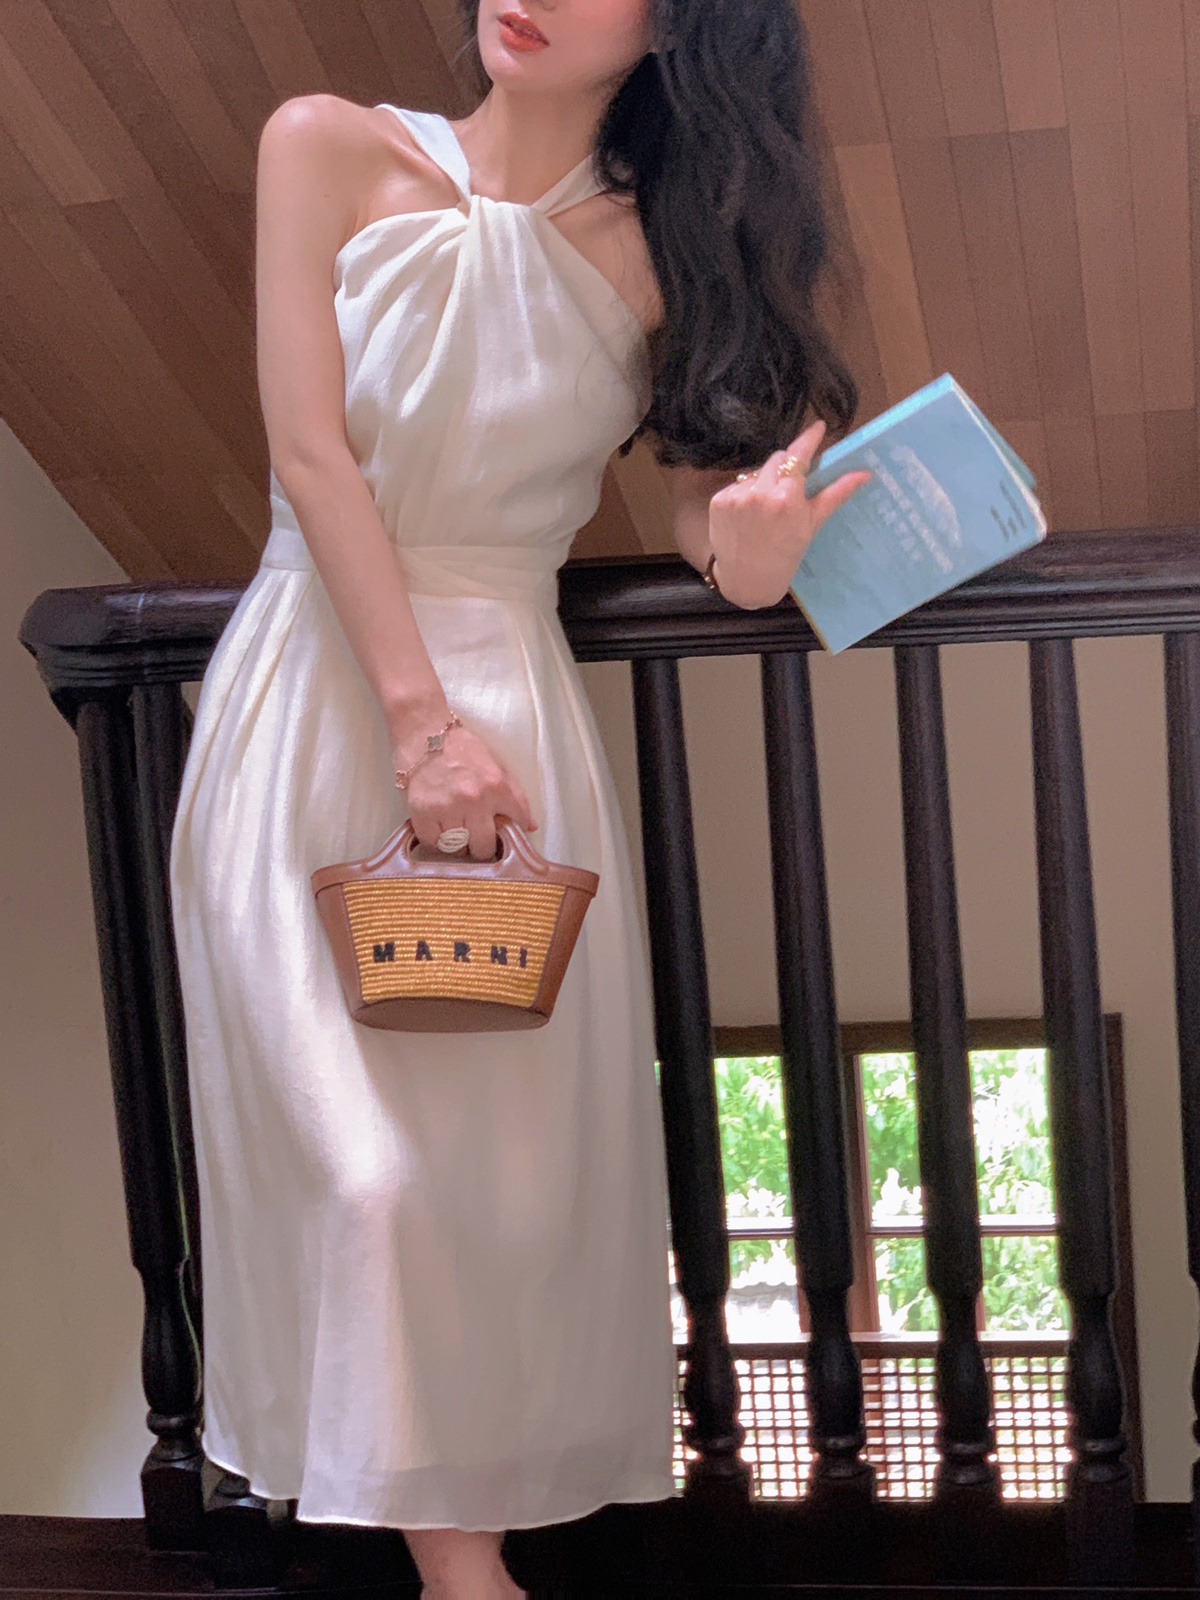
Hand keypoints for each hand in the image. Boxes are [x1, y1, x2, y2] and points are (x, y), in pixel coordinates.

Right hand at [393, 720, 537, 860]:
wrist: (424, 731)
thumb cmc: (463, 748)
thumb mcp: (498, 766)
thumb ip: (516, 797)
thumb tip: (530, 826)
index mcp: (497, 786)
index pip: (514, 824)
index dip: (508, 834)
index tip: (501, 836)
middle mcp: (473, 800)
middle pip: (483, 847)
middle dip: (481, 848)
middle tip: (476, 841)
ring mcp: (446, 807)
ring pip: (456, 848)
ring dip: (457, 844)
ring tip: (455, 831)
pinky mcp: (421, 812)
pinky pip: (432, 842)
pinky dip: (435, 840)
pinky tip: (438, 828)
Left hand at [707, 418, 871, 608]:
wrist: (748, 579)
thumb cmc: (785, 553)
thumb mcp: (812, 524)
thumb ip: (836, 494)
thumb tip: (865, 473)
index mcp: (786, 498)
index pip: (798, 456)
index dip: (808, 439)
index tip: (818, 426)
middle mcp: (760, 493)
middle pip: (777, 460)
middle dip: (786, 468)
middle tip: (790, 489)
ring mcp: (736, 496)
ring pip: (757, 472)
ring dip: (765, 482)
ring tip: (767, 509)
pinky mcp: (719, 501)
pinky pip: (738, 485)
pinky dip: (745, 494)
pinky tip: (749, 514)